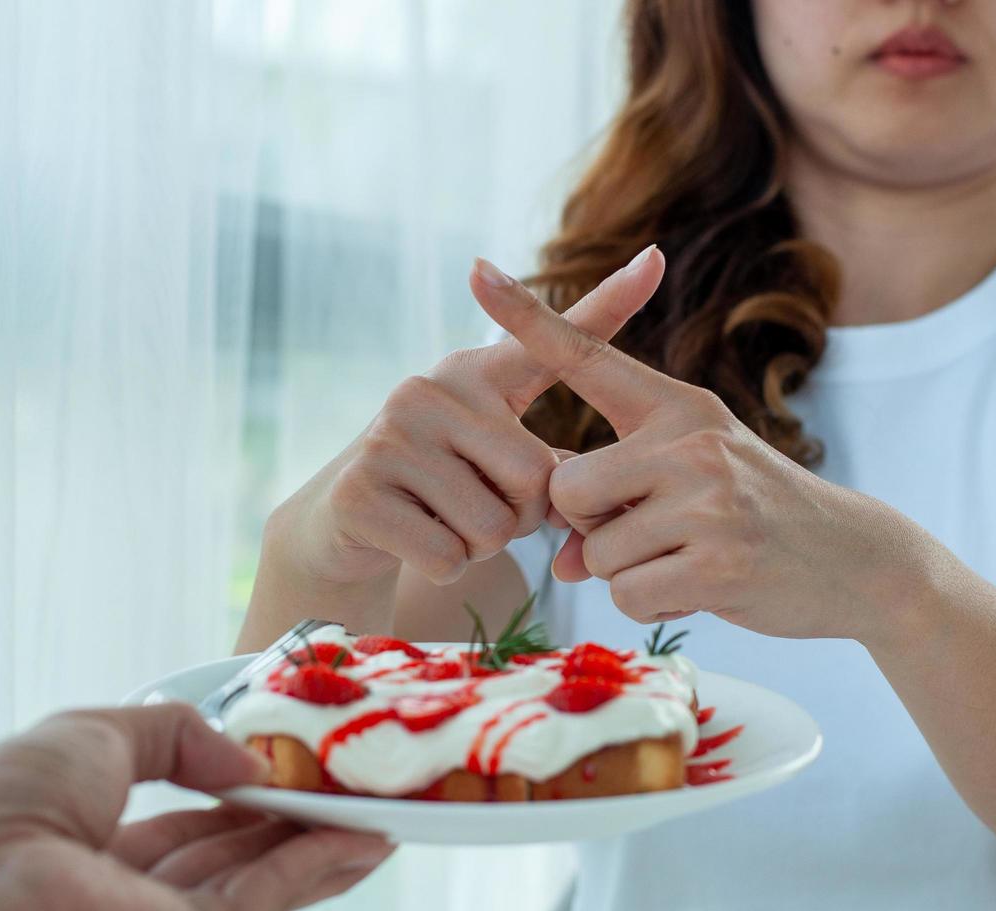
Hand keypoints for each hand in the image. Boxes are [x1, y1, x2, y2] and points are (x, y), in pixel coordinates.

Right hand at [278, 245, 665, 588]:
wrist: (340, 520)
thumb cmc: (439, 488)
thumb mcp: (490, 459)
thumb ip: (546, 465)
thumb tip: (590, 494)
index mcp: (476, 374)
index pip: (548, 341)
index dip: (608, 302)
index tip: (655, 257)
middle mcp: (430, 387)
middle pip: (534, 479)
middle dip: (518, 519)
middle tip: (476, 509)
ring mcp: (390, 434)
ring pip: (492, 526)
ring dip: (480, 548)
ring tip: (444, 522)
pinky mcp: (361, 489)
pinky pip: (447, 554)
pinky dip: (444, 567)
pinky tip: (415, 541)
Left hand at [471, 266, 922, 642]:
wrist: (855, 559)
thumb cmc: (755, 512)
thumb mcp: (693, 476)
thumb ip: (616, 500)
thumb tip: (561, 562)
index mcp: (677, 405)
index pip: (587, 356)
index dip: (527, 318)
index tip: (476, 269)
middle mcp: (690, 441)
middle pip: (566, 489)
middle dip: (587, 525)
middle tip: (644, 529)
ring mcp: (707, 502)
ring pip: (595, 553)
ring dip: (624, 570)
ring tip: (685, 556)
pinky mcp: (718, 564)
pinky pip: (627, 595)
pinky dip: (649, 602)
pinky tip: (697, 586)